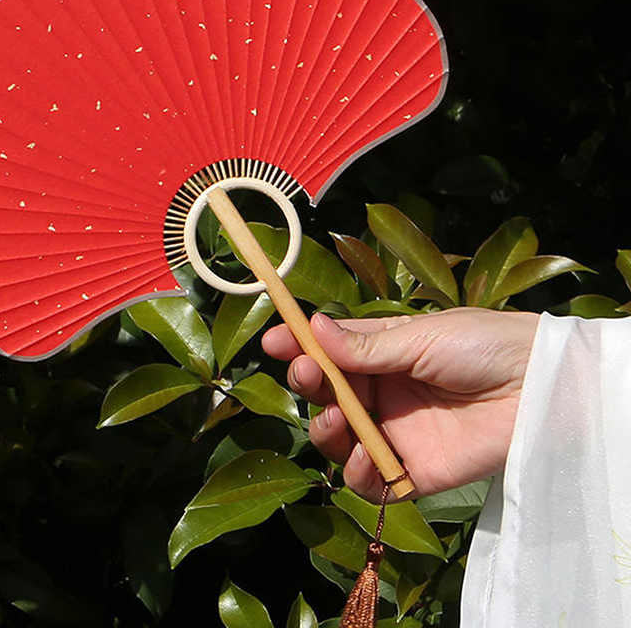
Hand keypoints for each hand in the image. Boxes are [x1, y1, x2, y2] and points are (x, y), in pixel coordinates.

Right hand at [262, 308, 538, 499]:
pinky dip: (358, 473)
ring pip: (337, 440)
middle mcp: (381, 393)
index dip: (298, 347)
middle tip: (306, 374)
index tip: (274, 341)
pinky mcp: (412, 472)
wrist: (536, 388)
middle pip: (326, 396)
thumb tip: (312, 329)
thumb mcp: (419, 337)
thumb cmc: (480, 344)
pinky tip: (367, 456)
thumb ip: (365, 345)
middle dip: (307, 385)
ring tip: (339, 417)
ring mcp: (394, 433)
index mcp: (381, 353)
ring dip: (326, 428)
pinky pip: (369, 482)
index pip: (329, 352)